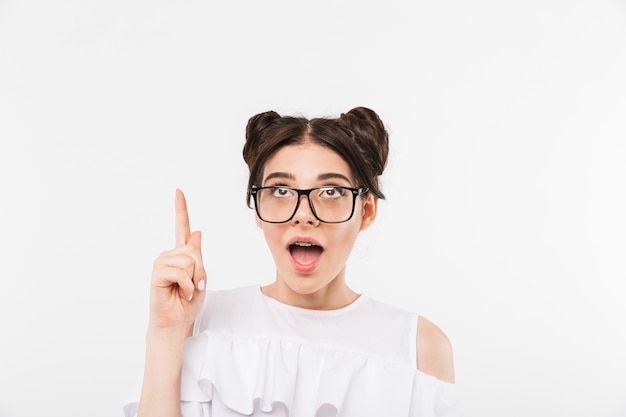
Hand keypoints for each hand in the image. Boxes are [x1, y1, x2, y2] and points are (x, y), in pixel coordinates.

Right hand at [148, 189, 206, 330]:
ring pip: (189, 260)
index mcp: (181, 254)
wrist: (176, 322)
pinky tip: (180, 294)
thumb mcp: (200, 278)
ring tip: (185, 291)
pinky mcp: (157, 272)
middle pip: (194, 250)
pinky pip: (181, 272)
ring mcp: (161, 263)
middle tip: (193, 287)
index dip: (180, 209)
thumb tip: (196, 232)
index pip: (181, 227)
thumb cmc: (187, 302)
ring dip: (193, 280)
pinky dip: (187, 286)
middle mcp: (169, 255)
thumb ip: (198, 257)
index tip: (178, 192)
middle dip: (200, 271)